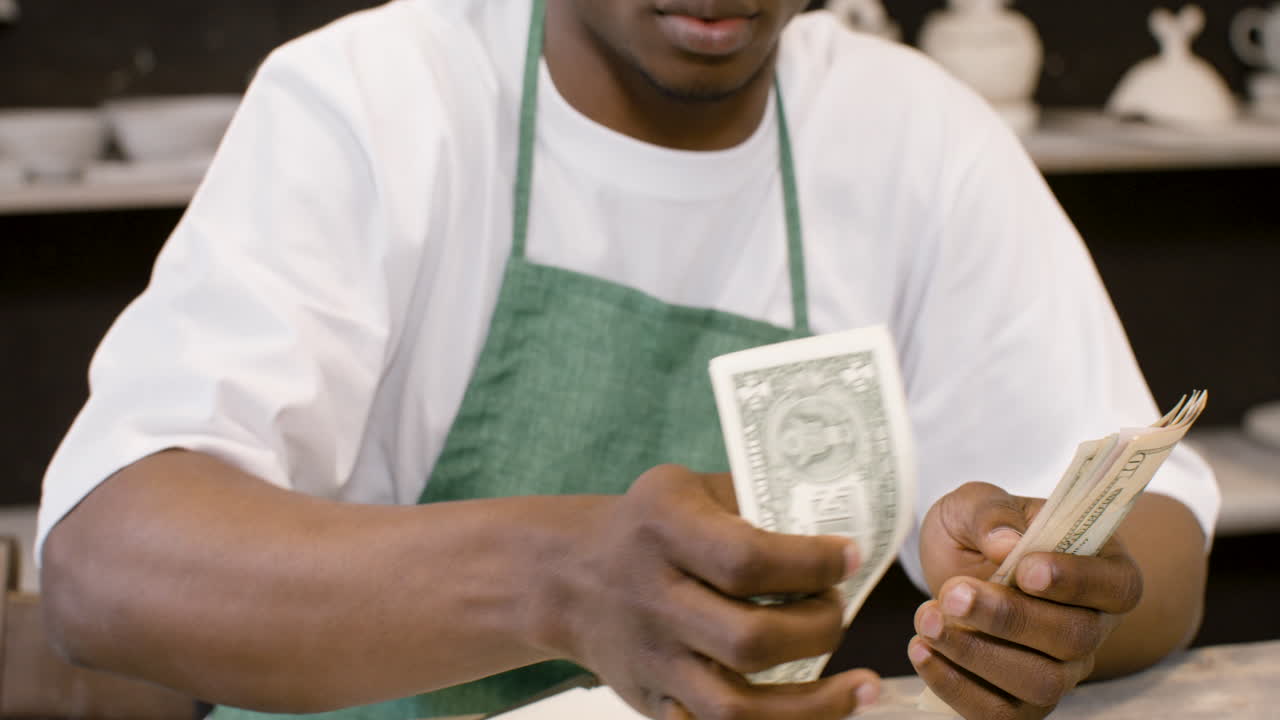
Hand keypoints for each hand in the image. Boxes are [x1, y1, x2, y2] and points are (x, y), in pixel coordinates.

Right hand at [541, 464, 879, 719]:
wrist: (567, 575)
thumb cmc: (648, 526)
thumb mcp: (686, 488)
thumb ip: (752, 502)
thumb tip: (838, 531)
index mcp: (664, 531)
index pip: (747, 560)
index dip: (812, 565)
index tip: (850, 557)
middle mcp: (654, 599)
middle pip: (749, 639)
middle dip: (818, 628)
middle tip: (837, 608)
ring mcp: (653, 661)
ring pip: (736, 709)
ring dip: (815, 705)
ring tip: (862, 687)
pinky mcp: (654, 703)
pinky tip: (815, 714)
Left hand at [910, 482, 1143, 719]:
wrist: (956, 567)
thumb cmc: (980, 531)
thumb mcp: (976, 502)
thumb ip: (991, 512)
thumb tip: (1006, 541)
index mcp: (1102, 568)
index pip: (1116, 586)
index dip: (1076, 580)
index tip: (1024, 568)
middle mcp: (1093, 627)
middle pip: (1075, 638)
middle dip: (1008, 617)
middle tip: (952, 593)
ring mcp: (1061, 671)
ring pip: (1042, 683)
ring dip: (978, 654)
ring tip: (927, 619)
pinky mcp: (1022, 702)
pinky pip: (1001, 714)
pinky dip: (957, 687)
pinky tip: (922, 651)